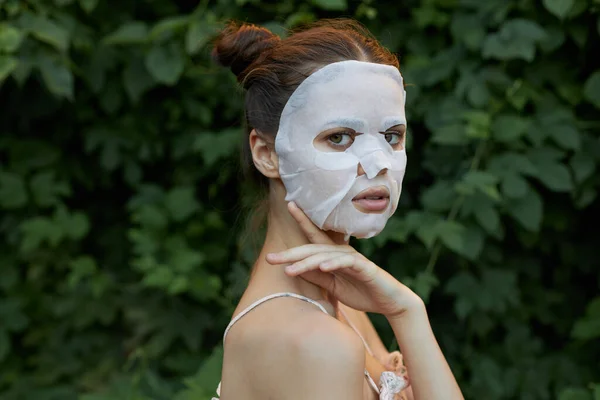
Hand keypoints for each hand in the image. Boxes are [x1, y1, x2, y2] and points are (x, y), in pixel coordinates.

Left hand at [266, 202, 422, 317]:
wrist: (389, 303)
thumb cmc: (361, 292)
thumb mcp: (333, 286)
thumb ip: (316, 276)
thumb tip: (293, 268)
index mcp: (333, 255)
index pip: (314, 237)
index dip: (302, 220)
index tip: (289, 204)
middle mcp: (341, 252)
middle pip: (312, 248)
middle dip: (290, 253)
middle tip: (270, 258)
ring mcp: (352, 258)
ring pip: (324, 256)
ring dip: (305, 263)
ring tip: (288, 269)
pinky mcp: (363, 267)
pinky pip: (345, 263)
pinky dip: (333, 264)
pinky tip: (322, 267)